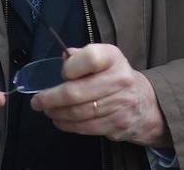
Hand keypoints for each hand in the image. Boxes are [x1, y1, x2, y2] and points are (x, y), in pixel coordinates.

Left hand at [30, 44, 169, 146]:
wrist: (146, 103)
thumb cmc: (115, 76)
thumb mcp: (104, 59)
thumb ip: (82, 56)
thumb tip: (64, 56)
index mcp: (113, 58)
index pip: (90, 58)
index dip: (71, 67)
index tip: (62, 74)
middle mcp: (120, 80)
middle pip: (78, 92)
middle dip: (52, 98)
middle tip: (38, 102)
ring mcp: (120, 104)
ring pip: (79, 113)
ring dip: (57, 113)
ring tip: (47, 111)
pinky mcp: (117, 125)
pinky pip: (86, 127)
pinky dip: (68, 125)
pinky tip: (60, 121)